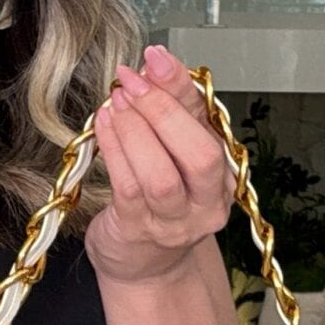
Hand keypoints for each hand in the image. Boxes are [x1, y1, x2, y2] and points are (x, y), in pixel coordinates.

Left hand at [83, 44, 235, 284]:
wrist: (146, 266)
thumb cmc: (160, 203)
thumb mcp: (175, 150)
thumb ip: (172, 107)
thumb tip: (156, 64)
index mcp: (222, 175)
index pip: (208, 125)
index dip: (181, 88)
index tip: (155, 58)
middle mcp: (207, 203)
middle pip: (198, 155)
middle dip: (162, 111)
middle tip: (130, 83)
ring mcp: (174, 223)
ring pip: (160, 174)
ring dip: (133, 131)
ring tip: (114, 104)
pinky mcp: (138, 232)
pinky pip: (128, 188)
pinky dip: (113, 151)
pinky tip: (103, 126)